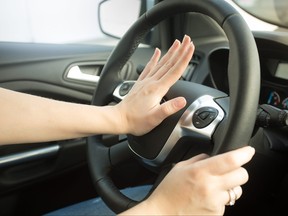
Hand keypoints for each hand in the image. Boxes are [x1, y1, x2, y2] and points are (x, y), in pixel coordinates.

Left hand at [116, 35, 193, 134]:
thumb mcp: (155, 118)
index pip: (175, 71)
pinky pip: (149, 67)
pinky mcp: (140, 84)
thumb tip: (182, 101)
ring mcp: (145, 82)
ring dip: (170, 52)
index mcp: (157, 89)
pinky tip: (157, 52)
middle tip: (188, 40)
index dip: (184, 59)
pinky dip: (154, 58)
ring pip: (160, 63)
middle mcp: (151, 82)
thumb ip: (169, 108)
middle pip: (169, 63)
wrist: (118, 119)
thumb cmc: (135, 120)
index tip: (191, 48)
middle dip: (180, 51)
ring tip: (176, 43)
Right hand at [140, 146, 254, 214]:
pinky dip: (220, 199)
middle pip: (242, 175)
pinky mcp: (217, 214)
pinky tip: (207, 199)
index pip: (231, 160)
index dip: (244, 153)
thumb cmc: (169, 191)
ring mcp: (215, 202)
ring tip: (214, 188)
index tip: (248, 150)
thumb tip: (212, 156)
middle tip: (230, 171)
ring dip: (230, 187)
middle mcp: (210, 187)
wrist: (163, 213)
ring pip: (237, 191)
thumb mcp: (180, 167)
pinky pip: (227, 203)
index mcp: (200, 172)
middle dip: (239, 171)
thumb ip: (199, 159)